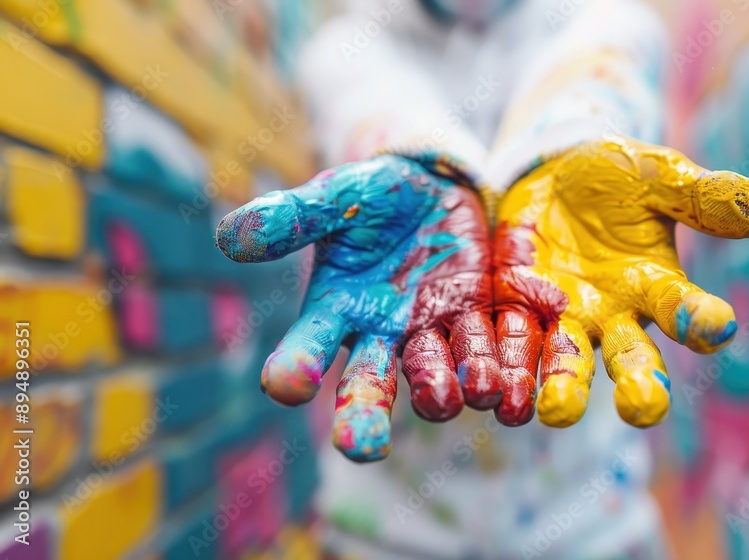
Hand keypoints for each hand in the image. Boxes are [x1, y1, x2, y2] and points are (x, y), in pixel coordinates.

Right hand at [216, 155, 501, 461]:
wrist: (431, 189)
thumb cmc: (369, 197)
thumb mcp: (334, 197)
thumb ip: (293, 217)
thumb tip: (230, 237)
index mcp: (335, 310)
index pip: (307, 347)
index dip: (297, 366)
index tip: (286, 385)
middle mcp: (381, 335)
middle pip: (369, 384)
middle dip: (364, 416)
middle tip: (362, 448)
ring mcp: (433, 331)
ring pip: (437, 375)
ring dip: (448, 390)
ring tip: (461, 397)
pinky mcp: (479, 317)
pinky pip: (492, 350)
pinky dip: (505, 372)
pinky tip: (517, 398)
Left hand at [493, 136, 748, 427]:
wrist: (553, 173)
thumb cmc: (619, 178)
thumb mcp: (659, 177)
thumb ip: (704, 196)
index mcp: (656, 287)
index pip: (684, 309)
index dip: (701, 319)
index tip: (719, 327)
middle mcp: (613, 316)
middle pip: (630, 359)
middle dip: (640, 386)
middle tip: (643, 408)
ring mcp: (561, 317)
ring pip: (565, 362)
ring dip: (562, 388)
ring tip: (556, 411)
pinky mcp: (514, 308)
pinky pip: (508, 340)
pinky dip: (503, 362)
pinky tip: (494, 387)